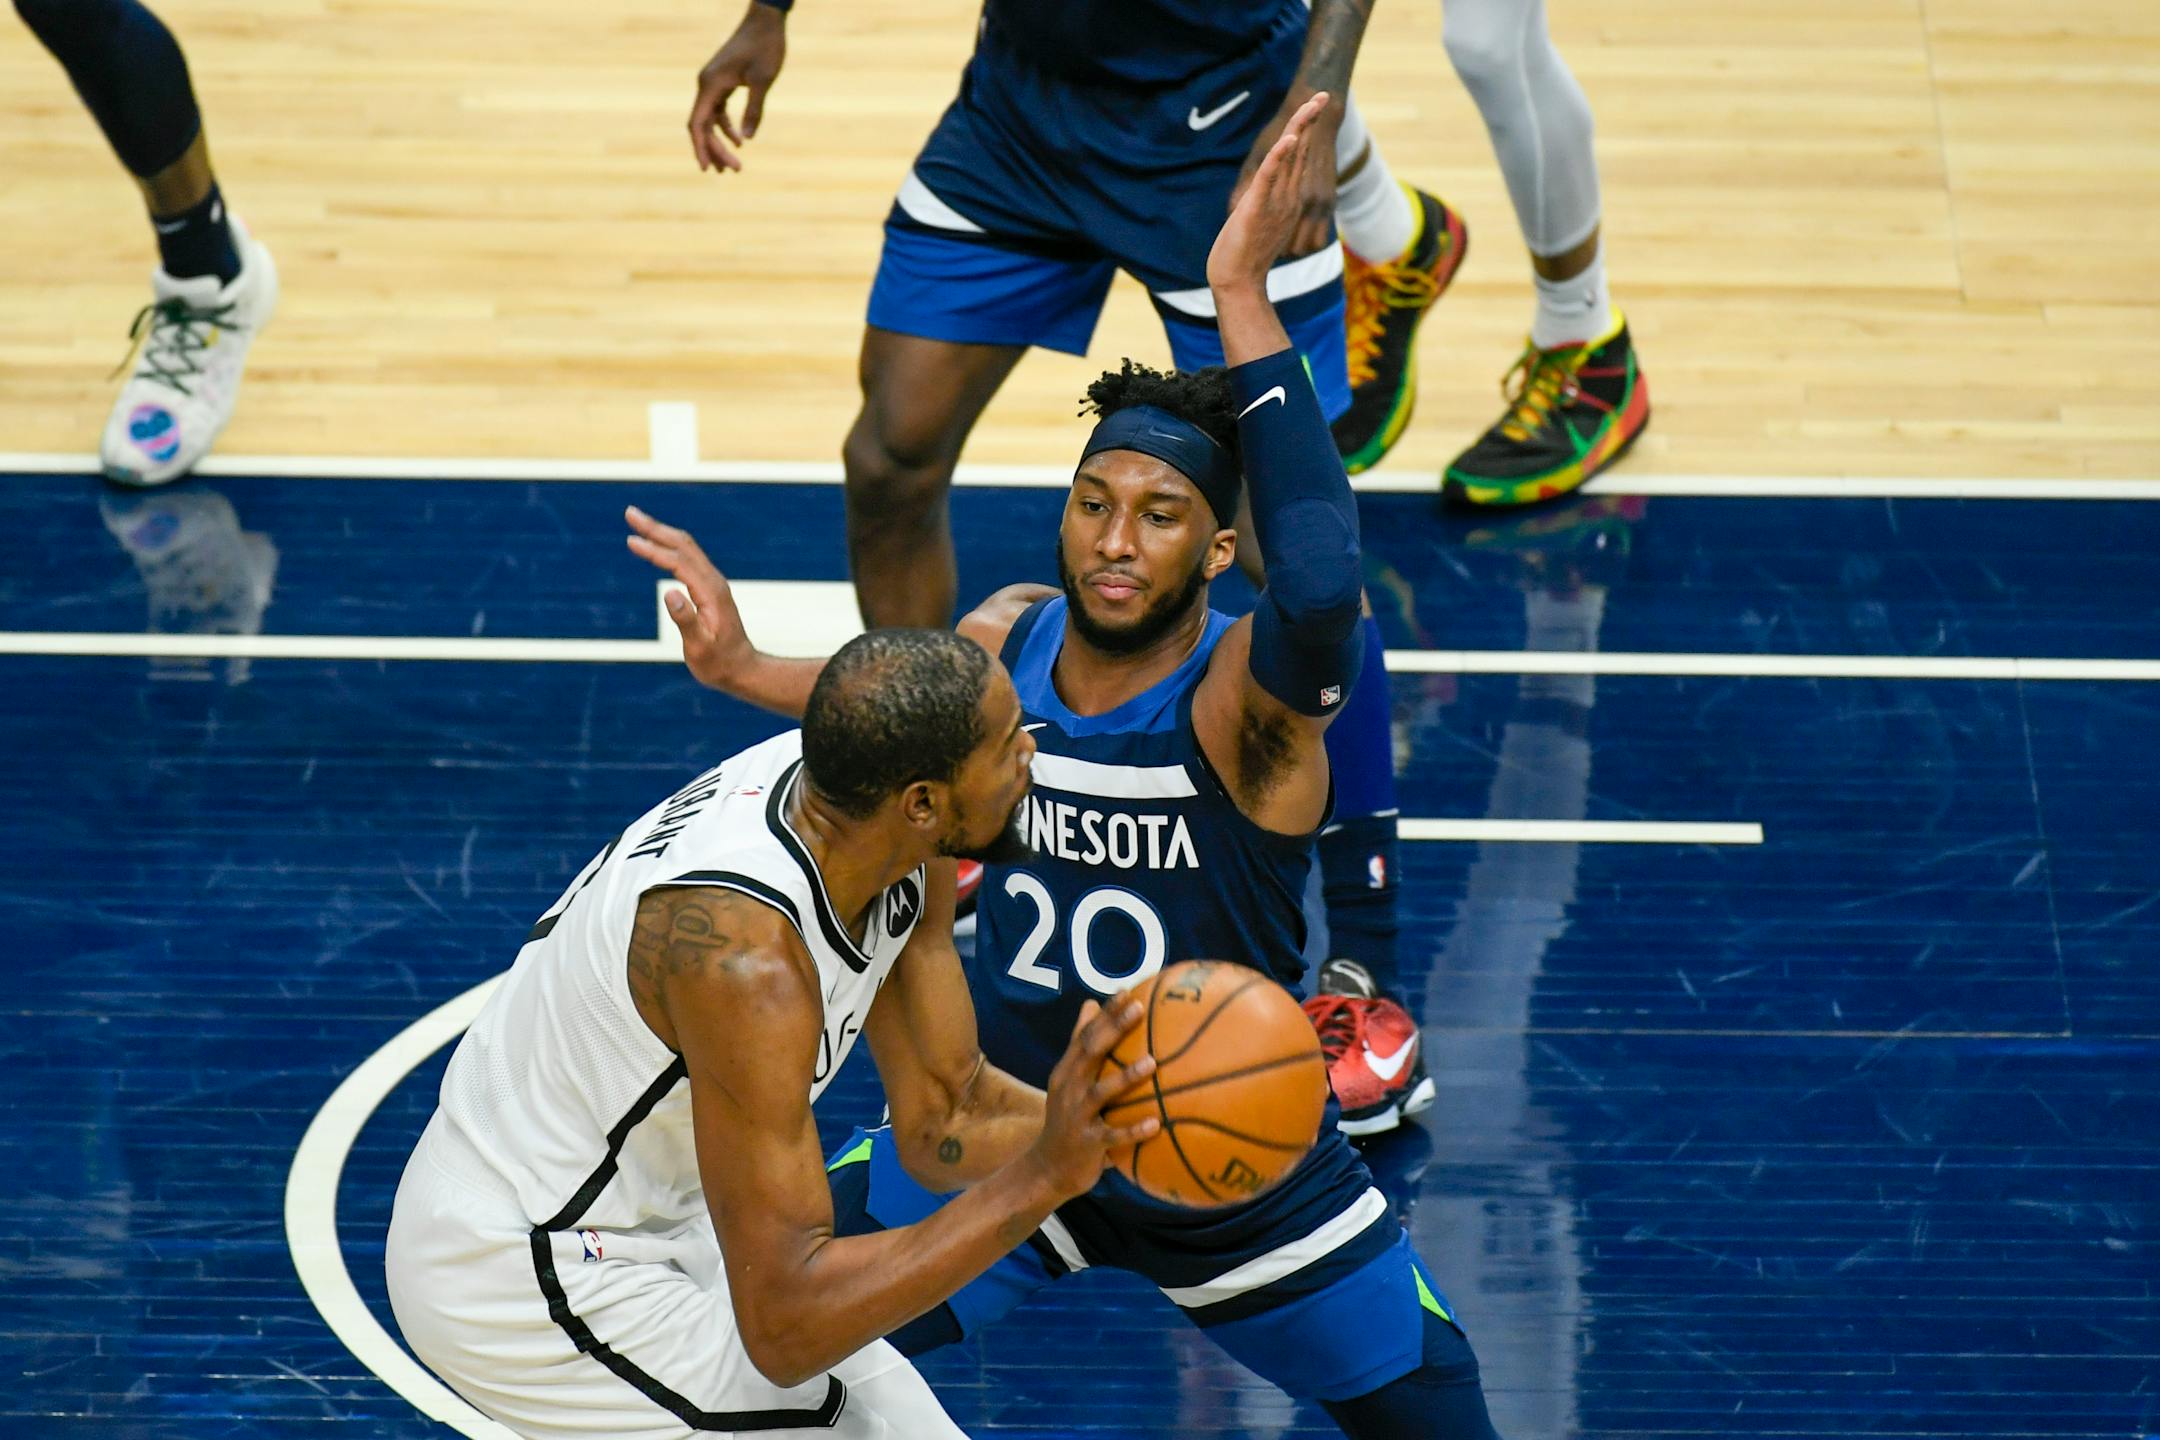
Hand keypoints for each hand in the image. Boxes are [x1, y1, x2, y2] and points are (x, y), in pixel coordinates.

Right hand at [625, 506, 755, 690]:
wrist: (742, 668)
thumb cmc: (719, 662)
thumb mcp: (700, 647)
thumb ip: (686, 620)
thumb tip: (669, 592)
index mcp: (710, 592)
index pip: (678, 562)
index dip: (654, 550)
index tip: (630, 540)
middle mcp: (713, 581)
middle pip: (683, 545)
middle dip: (655, 528)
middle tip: (629, 513)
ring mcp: (713, 583)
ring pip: (686, 548)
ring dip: (662, 533)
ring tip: (638, 522)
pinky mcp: (709, 588)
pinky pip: (688, 558)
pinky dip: (670, 546)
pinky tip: (658, 545)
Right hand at [688, 2, 786, 174]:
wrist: (766, 21)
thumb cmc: (765, 47)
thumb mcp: (762, 80)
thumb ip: (754, 110)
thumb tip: (747, 140)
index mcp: (711, 84)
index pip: (698, 123)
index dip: (701, 148)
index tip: (707, 169)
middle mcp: (706, 84)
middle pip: (703, 125)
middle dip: (716, 150)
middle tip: (733, 172)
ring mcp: (713, 83)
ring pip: (710, 120)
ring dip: (720, 142)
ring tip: (733, 166)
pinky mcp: (722, 82)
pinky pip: (719, 110)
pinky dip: (727, 127)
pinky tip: (740, 142)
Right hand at [1026, 996, 1158, 1199]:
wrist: (1047, 1167)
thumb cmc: (1068, 1118)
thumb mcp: (1068, 1080)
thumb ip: (1080, 1045)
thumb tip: (1090, 1003)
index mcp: (1067, 1071)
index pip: (1086, 1035)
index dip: (1105, 1013)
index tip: (1128, 991)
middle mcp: (1069, 1088)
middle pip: (1091, 1053)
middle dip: (1113, 1029)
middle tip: (1139, 1009)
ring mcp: (1077, 1116)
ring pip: (1101, 1093)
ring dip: (1126, 1077)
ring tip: (1151, 1063)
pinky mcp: (1088, 1144)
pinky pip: (1113, 1136)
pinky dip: (1133, 1130)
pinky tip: (1156, 1124)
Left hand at [1207, 91, 1330, 294]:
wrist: (1236, 282)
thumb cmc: (1240, 256)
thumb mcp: (1252, 219)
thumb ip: (1257, 200)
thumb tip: (1254, 192)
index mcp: (1289, 199)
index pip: (1299, 159)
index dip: (1307, 132)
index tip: (1315, 108)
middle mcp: (1291, 198)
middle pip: (1302, 151)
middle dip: (1312, 121)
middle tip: (1322, 94)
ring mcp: (1277, 202)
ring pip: (1291, 158)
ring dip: (1301, 130)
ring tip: (1311, 104)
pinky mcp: (1257, 206)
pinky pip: (1270, 176)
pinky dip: (1279, 157)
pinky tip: (1288, 140)